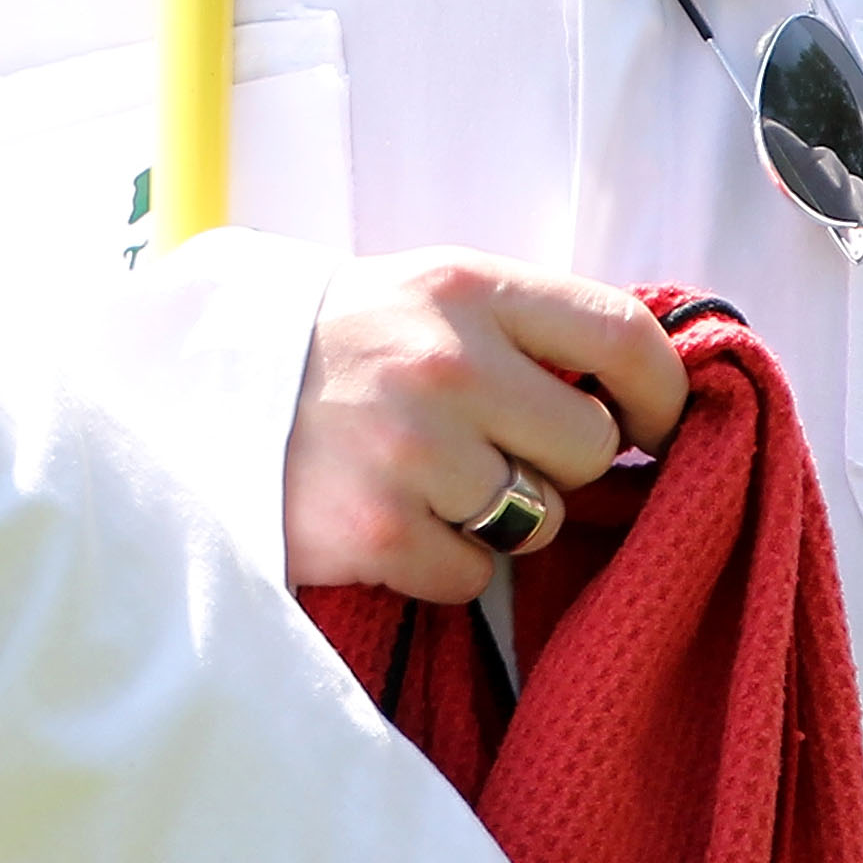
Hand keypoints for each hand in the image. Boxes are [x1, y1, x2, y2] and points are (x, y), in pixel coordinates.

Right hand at [283, 248, 688, 599]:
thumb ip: (528, 326)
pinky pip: (473, 575)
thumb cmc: (345, 346)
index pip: (623, 335)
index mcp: (466, 287)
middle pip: (590, 445)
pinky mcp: (376, 532)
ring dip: (501, 515)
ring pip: (539, 519)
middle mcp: (445, 363)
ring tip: (432, 480)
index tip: (652, 425)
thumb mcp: (431, 294)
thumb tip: (646, 391)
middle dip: (560, 461)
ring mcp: (410, 451)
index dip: (661, 392)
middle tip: (501, 449)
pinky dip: (443, 559)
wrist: (201, 387)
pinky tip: (393, 516)